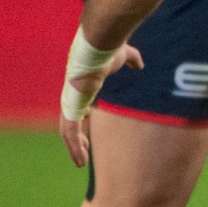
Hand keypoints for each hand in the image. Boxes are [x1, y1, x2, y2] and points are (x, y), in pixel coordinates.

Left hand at [60, 44, 143, 167]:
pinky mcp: (71, 105)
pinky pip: (70, 131)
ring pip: (67, 131)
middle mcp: (72, 96)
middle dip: (75, 140)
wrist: (100, 43)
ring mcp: (70, 101)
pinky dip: (73, 147)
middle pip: (69, 123)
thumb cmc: (109, 47)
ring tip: (80, 163)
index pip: (78, 109)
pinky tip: (80, 160)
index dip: (81, 123)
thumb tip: (139, 64)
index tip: (87, 134)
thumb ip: (130, 59)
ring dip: (73, 148)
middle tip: (82, 153)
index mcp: (81, 87)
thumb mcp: (123, 56)